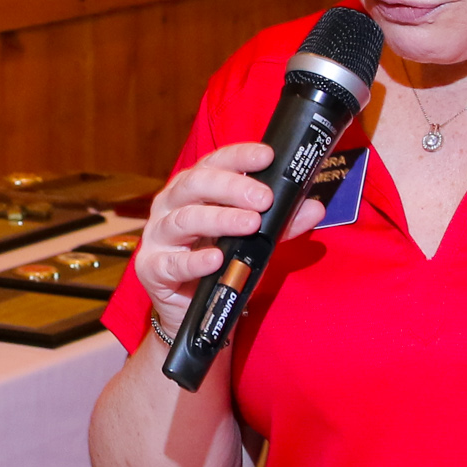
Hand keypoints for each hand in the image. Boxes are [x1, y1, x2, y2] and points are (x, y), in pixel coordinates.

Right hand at [134, 142, 327, 322]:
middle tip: (263, 198)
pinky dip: (195, 261)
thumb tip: (314, 207)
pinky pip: (173, 263)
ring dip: (220, 219)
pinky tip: (216, 259)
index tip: (267, 156)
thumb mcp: (252, 240)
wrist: (191, 310)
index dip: (239, 156)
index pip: (214, 163)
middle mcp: (171, 205)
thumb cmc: (219, 263)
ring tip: (250, 224)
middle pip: (195, 184)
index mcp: (193, 189)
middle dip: (231, 187)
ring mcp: (158, 236)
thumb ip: (280, 224)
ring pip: (184, 219)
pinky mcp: (152, 268)